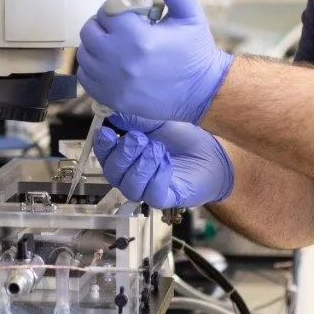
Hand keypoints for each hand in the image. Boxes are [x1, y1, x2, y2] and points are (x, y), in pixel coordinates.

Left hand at [77, 0, 233, 125]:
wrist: (201, 92)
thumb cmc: (195, 52)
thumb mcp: (190, 14)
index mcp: (138, 38)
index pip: (105, 11)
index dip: (115, 8)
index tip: (128, 14)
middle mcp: (119, 61)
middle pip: (89, 31)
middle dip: (103, 24)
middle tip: (120, 27)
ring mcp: (112, 82)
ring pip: (84, 54)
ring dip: (96, 45)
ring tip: (116, 44)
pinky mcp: (110, 98)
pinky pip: (85, 76)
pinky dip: (93, 67)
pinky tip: (110, 63)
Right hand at [91, 113, 234, 208]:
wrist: (210, 151)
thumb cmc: (183, 138)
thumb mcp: (157, 122)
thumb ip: (136, 120)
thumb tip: (115, 115)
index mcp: (126, 155)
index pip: (104, 156)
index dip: (103, 146)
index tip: (107, 132)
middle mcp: (132, 175)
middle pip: (113, 173)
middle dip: (124, 154)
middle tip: (139, 138)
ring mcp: (148, 188)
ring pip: (130, 187)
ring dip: (141, 166)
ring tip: (157, 149)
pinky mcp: (166, 198)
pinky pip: (153, 195)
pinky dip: (157, 176)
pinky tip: (166, 161)